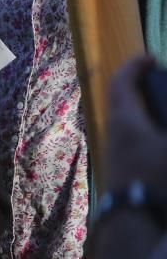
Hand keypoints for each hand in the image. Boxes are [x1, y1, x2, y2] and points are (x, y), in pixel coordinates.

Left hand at [105, 56, 166, 193]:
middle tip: (152, 77)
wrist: (133, 218)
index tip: (150, 57)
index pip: (121, 82)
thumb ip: (164, 116)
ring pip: (121, 116)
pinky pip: (125, 133)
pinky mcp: (117, 163)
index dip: (134, 66)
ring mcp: (113, 147)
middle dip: (134, 83)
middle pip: (117, 98)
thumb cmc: (156, 178)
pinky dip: (138, 123)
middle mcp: (113, 130)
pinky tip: (153, 132)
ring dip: (137, 105)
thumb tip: (159, 120)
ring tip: (156, 103)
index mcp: (125, 120)